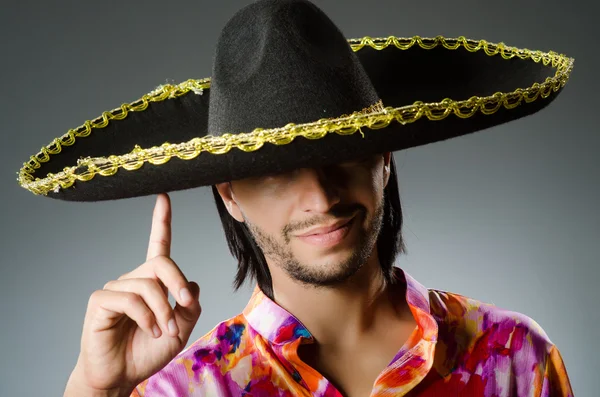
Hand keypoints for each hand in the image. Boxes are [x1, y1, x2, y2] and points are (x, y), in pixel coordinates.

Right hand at [68, 193, 201, 393]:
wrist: (122, 376)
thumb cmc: (148, 352)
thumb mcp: (181, 330)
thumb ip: (190, 306)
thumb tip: (193, 284)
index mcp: (152, 282)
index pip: (158, 245)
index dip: (161, 220)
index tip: (163, 197)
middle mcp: (133, 279)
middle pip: (161, 262)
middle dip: (177, 283)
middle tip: (183, 307)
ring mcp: (115, 288)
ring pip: (148, 285)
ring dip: (162, 312)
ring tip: (163, 332)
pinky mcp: (100, 300)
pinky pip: (130, 299)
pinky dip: (146, 317)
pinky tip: (149, 331)